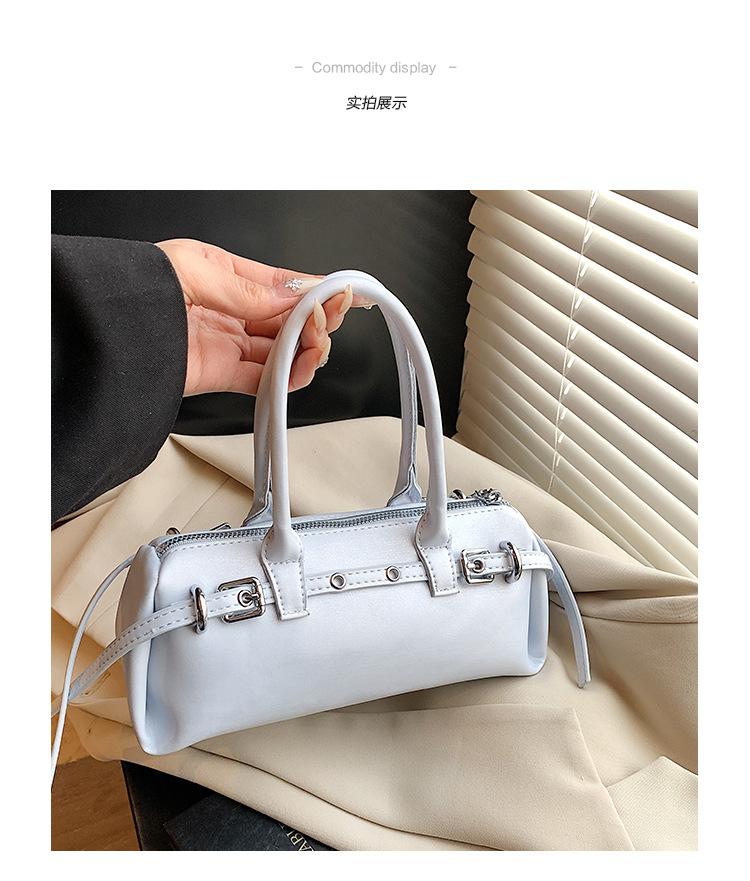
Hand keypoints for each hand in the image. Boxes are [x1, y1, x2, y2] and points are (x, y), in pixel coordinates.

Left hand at [156, 238, 354, 395]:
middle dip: (317, 320)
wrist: (105, 332)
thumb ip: (250, 289)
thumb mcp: (198, 269)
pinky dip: (288, 377)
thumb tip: (295, 295)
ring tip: (317, 344)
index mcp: (224, 276)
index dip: (317, 290)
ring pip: (283, 351)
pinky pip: (264, 379)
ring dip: (308, 349)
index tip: (345, 293)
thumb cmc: (138, 287)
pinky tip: (301, 368)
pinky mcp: (221, 375)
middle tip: (330, 319)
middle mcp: (230, 311)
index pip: (282, 285)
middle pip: (288, 320)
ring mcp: (227, 344)